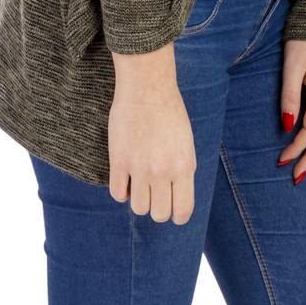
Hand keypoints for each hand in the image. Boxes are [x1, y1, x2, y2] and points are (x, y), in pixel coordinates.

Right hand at [108, 44, 196, 223]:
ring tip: (141, 184)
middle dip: (158, 209)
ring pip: (138, 207)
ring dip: (140, 200)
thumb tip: (178, 194)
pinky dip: (122, 191)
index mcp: (183, 166)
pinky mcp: (118, 161)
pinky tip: (127, 178)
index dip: (178, 216)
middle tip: (156, 196)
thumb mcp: (187, 142)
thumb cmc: (170, 112)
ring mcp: (139, 167)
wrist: (147, 88)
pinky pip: (118, 194)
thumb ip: (184, 169)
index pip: (183, 210)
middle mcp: (162, 171)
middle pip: (158, 213)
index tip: (174, 212)